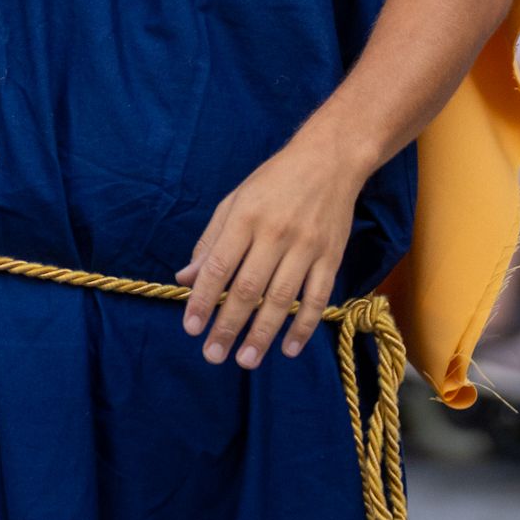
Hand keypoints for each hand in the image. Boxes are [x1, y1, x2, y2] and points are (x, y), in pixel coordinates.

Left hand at [176, 137, 364, 368]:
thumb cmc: (274, 180)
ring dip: (262, 333)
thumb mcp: (235, 200)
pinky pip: (317, 297)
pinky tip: (289, 348)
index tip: (191, 329)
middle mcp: (275, 233)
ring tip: (246, 360)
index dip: (202, 300)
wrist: (330, 160)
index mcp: (245, 217)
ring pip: (281, 298)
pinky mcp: (332, 256)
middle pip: (248, 288)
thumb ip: (210, 241)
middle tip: (213, 355)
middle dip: (228, 325)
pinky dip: (304, 326)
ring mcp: (306, 246)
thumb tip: (187, 278)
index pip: (218, 266)